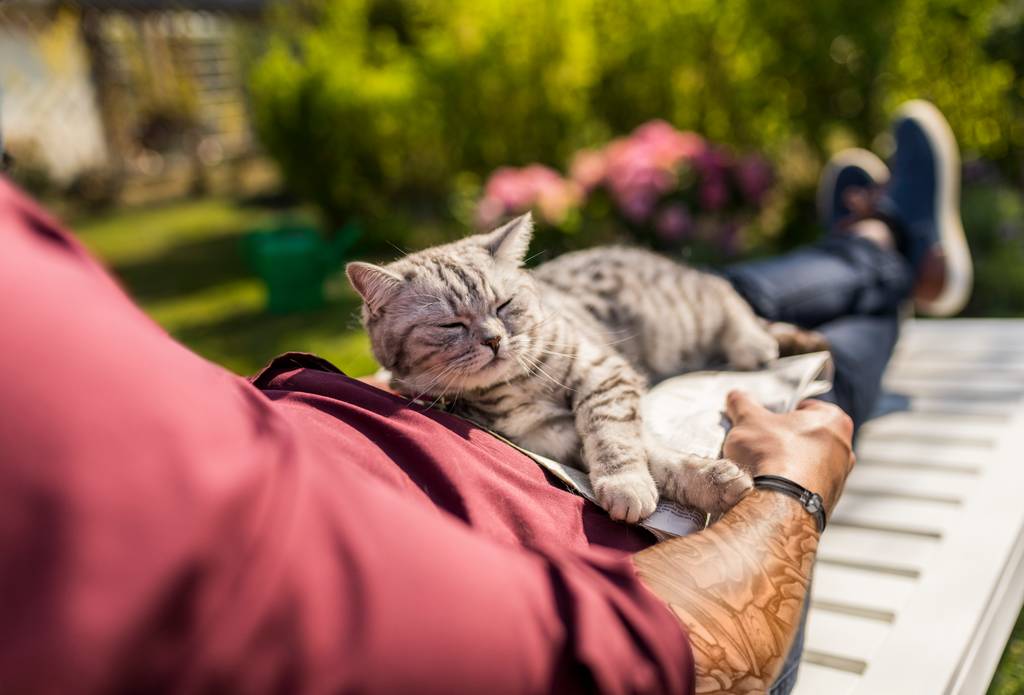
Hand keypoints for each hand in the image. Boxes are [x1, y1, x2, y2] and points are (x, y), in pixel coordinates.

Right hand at [723, 391, 854, 514]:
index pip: (806, 407)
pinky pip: (805, 489)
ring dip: (787, 465)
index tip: (764, 423)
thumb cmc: (770, 454)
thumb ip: (742, 403)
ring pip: (807, 464)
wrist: (777, 507)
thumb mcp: (748, 420)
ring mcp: (839, 480)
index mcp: (834, 421)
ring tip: (760, 471)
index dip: (781, 413)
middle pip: (807, 437)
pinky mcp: (828, 504)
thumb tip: (736, 396)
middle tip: (759, 445)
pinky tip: (769, 490)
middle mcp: (845, 449)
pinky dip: (789, 487)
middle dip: (784, 440)